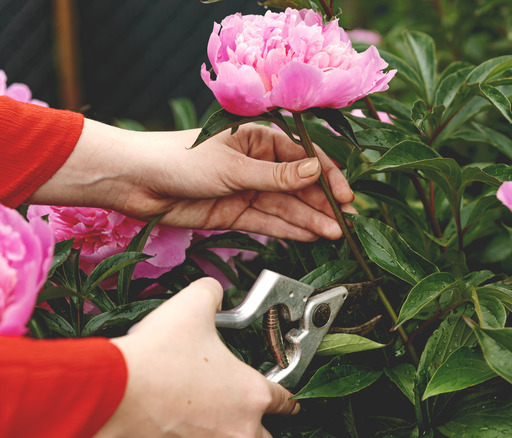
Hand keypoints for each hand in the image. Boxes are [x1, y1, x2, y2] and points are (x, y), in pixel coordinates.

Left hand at [27, 119, 355, 240]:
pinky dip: (289, 230)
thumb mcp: (234, 167)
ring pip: (286, 207)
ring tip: (334, 234)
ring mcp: (247, 190)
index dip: (327, 177)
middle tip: (345, 223)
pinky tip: (309, 236)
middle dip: (322, 204)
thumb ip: (277, 176)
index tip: (345, 196)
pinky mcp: (235, 213)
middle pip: (299, 186)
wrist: (136, 182)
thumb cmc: (179, 158)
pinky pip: (268, 222)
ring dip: (310, 220)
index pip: (304, 157)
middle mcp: (257, 164)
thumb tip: (316, 172)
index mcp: (258, 139)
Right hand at [96, 277, 298, 437]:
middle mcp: (238, 429)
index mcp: (251, 394)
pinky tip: (180, 427)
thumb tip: (213, 291)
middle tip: (246, 416)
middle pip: (265, 437)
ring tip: (213, 423)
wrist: (112, 392)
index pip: (285, 402)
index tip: (288, 402)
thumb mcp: (192, 306)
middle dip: (257, 427)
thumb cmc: (155, 357)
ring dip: (228, 434)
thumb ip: (211, 293)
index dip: (287, 398)